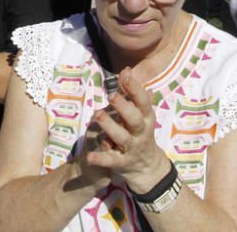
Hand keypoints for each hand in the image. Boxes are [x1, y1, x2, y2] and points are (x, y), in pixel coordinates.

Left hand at [84, 69, 169, 193]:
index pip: (143, 102)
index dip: (135, 89)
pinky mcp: (121, 163)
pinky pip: (111, 160)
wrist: (147, 168)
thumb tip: (126, 70)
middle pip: (135, 119)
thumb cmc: (140, 132)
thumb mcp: (140, 113)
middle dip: (124, 107)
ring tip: (97, 115)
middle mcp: (141, 133)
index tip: (126, 76)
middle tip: (111, 95)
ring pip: (122, 138)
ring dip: (110, 127)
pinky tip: (90, 156)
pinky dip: (100, 158)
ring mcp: (132, 148)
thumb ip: (131, 93)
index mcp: (147, 118)